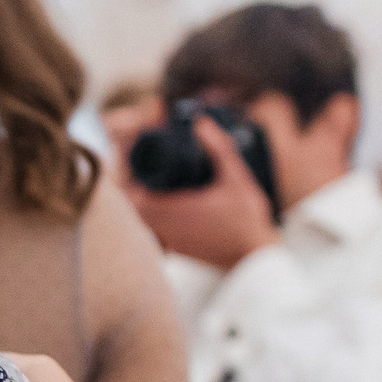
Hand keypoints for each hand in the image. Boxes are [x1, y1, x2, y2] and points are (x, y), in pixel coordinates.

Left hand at [123, 117, 277, 271]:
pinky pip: (155, 231)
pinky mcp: (178, 249)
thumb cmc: (247, 220)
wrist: (254, 258)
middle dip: (133, 185)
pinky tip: (168, 204)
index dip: (128, 176)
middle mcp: (166, 228)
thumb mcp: (236, 178)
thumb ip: (219, 149)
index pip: (131, 194)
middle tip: (145, 166)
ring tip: (154, 182)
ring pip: (142, 220)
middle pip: (132, 206)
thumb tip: (201, 123)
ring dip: (143, 201)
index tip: (138, 160)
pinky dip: (154, 217)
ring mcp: (170, 241)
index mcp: (173, 210)